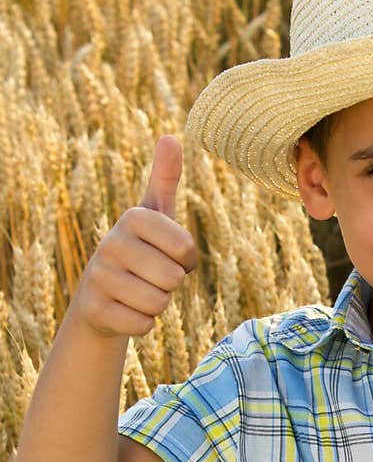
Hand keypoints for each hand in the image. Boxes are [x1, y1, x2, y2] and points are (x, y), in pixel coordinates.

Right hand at [71, 135, 197, 338]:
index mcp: (133, 217)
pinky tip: (126, 310)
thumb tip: (170, 136)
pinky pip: (143, 325)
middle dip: (170, 285)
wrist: (101, 295)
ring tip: (139, 292)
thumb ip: (165, 178)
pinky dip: (142, 324)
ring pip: (158, 304)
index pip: (186, 249)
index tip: (170, 256)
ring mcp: (99, 276)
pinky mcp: (95, 309)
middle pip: (173, 279)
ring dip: (157, 305)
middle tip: (151, 277)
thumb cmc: (141, 251)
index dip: (187, 262)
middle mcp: (111, 243)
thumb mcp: (154, 215)